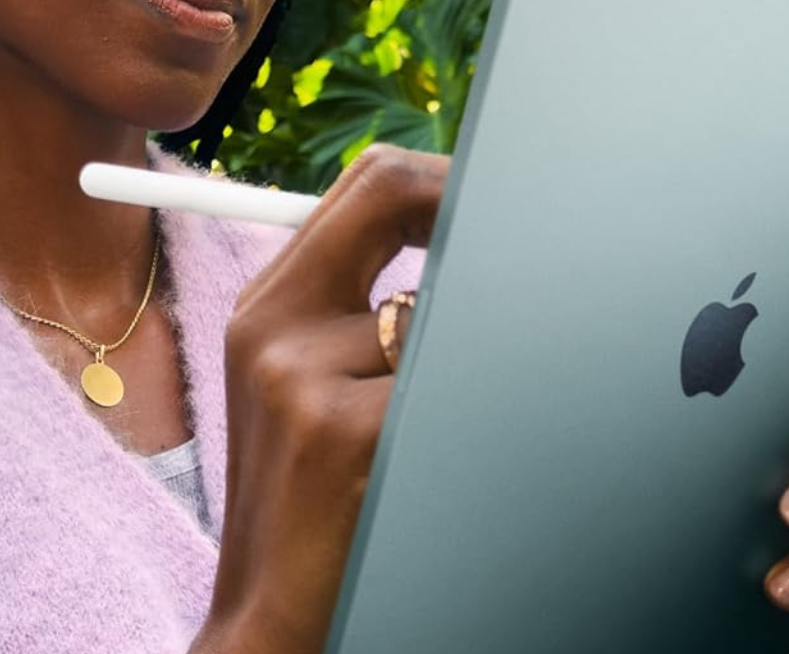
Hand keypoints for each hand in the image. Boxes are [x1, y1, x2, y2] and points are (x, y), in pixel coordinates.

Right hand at [195, 145, 446, 653]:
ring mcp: (302, 375)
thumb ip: (357, 305)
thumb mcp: (300, 390)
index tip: (494, 199)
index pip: (363, 184)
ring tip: (431, 424)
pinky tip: (425, 462)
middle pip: (391, 195)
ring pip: (436, 309)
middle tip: (522, 241)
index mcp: (266, 308)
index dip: (441, 178)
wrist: (268, 619)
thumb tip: (463, 230)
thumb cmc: (307, 503)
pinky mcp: (343, 431)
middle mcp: (273, 326)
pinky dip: (461, 413)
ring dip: (459, 359)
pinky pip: (442, 380)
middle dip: (467, 209)